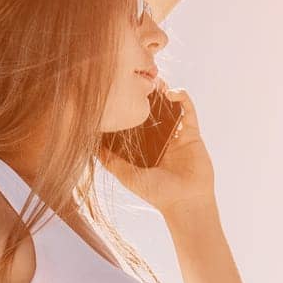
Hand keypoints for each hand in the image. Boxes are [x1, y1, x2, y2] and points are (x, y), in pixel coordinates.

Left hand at [98, 84, 215, 217]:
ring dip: (163, 91)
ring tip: (154, 81)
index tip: (119, 93)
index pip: (135, 122)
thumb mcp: (127, 176)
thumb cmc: (156, 193)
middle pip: (152, 111)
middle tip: (136, 80)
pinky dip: (182, 98)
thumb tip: (89, 146)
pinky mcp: (193, 133)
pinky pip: (188, 110)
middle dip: (146, 95)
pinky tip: (171, 93)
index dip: (129, 107)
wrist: (185, 202)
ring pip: (170, 106)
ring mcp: (177, 135)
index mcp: (145, 147)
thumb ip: (110, 161)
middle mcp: (161, 139)